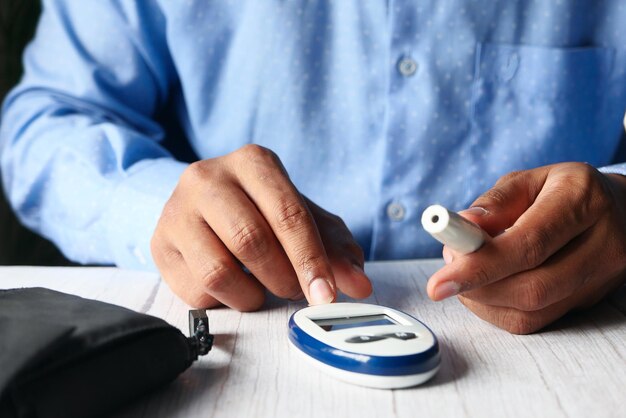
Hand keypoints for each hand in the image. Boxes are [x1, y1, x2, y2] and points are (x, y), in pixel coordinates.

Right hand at [151, 144, 370, 310]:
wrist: (205, 205)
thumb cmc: (261, 210)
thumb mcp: (303, 220)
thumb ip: (335, 249)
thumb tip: (359, 285)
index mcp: (253, 162)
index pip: (287, 214)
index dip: (311, 260)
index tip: (326, 294)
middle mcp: (208, 177)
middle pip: (251, 242)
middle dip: (282, 278)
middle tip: (294, 290)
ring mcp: (177, 210)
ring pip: (218, 271)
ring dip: (251, 294)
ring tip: (262, 288)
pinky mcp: (159, 244)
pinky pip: (195, 290)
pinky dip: (224, 301)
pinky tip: (232, 286)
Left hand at [427, 162, 625, 333]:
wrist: (615, 211)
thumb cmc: (561, 192)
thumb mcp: (528, 180)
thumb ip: (495, 203)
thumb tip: (463, 226)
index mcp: (583, 201)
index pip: (529, 244)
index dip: (480, 267)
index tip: (439, 281)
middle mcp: (602, 244)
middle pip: (532, 287)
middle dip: (476, 287)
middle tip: (446, 272)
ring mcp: (600, 279)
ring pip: (532, 311)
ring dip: (483, 299)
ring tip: (466, 273)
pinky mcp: (588, 302)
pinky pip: (535, 321)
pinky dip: (497, 309)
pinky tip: (484, 288)